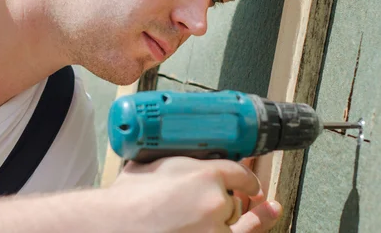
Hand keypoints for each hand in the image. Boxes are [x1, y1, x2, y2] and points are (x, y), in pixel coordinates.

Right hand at [110, 157, 280, 231]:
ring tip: (237, 212)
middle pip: (233, 199)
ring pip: (234, 221)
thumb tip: (176, 155)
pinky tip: (267, 213)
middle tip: (208, 201)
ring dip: (226, 217)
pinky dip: (253, 225)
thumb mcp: (152, 165)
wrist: (114, 226)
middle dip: (223, 199)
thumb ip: (173, 160)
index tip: (247, 179)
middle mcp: (216, 201)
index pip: (237, 171)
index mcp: (204, 174)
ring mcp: (215, 228)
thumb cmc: (125, 201)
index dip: (244, 176)